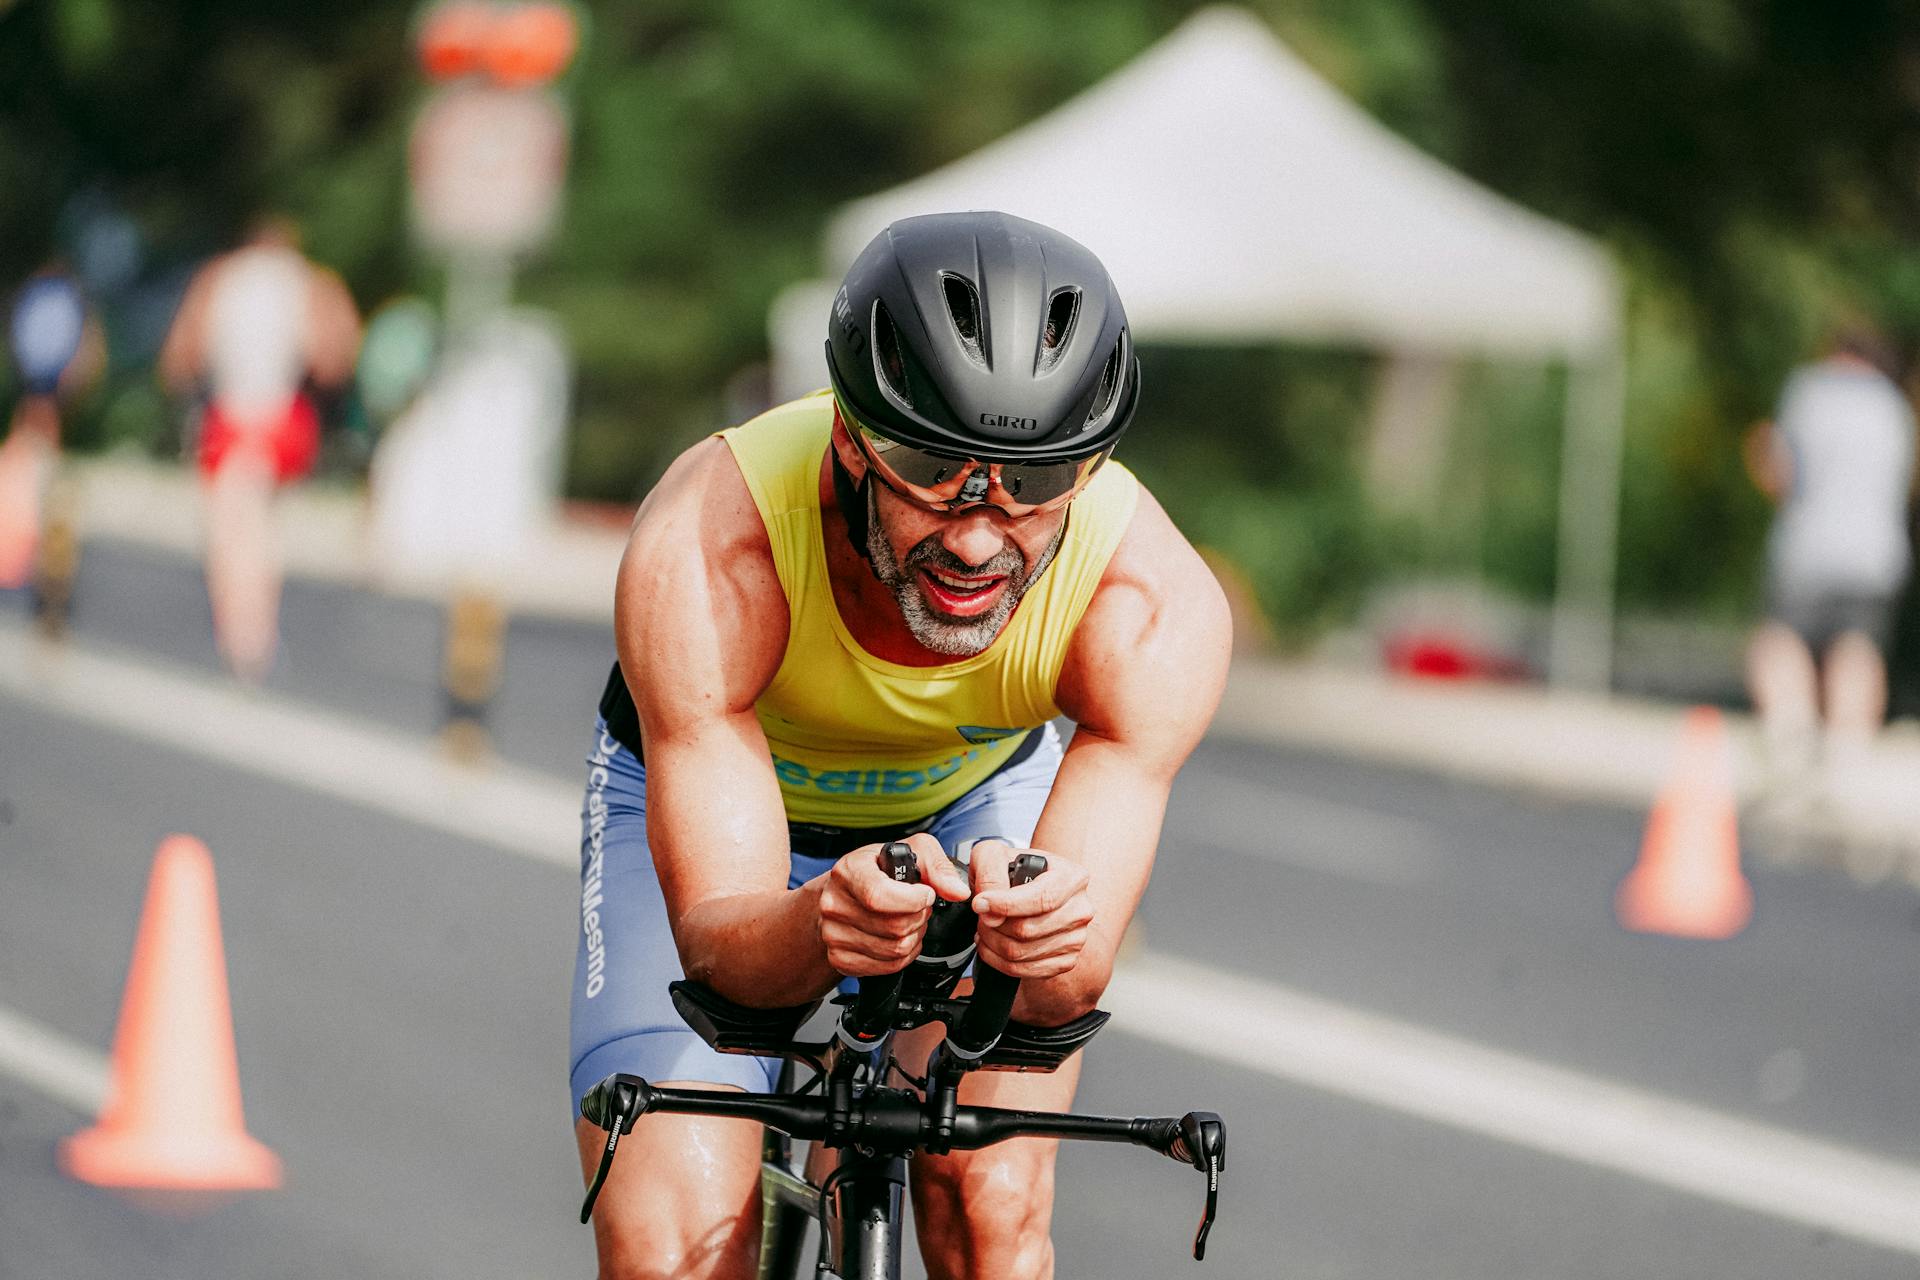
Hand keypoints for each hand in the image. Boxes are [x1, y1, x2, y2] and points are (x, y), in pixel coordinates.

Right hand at [818, 832, 969, 976]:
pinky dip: (903, 956)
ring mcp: (833, 934)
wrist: (846, 893)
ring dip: (914, 937)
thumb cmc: (880, 870)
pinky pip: (887, 967)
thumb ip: (938, 867)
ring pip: (894, 950)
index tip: (925, 893)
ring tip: (908, 919)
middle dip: (919, 918)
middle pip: (894, 927)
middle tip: (918, 907)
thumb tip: (957, 891)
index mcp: (848, 871)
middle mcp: (834, 903)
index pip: (879, 896)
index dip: (912, 900)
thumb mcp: (912, 852)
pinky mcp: (840, 958)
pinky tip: (899, 937)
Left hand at [969, 841, 1093, 978]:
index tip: (980, 904)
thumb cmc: (1012, 872)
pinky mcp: (1066, 962)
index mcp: (1072, 877)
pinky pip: (1024, 971)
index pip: (1041, 898)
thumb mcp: (994, 855)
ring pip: (1021, 953)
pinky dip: (998, 961)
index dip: (1006, 905)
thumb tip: (989, 911)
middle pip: (1027, 930)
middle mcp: (1080, 909)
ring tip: (985, 928)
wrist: (1027, 895)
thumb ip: (989, 873)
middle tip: (980, 916)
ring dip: (992, 943)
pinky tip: (994, 944)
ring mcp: (1076, 939)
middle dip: (992, 926)